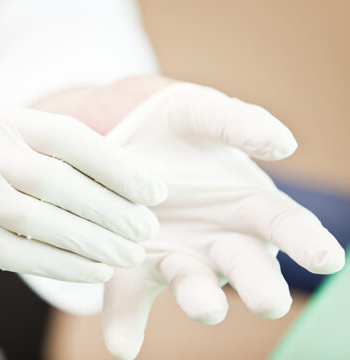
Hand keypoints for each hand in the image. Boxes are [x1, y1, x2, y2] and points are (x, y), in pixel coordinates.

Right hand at [0, 95, 166, 282]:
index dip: (117, 163)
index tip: (154, 189)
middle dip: (111, 207)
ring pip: (39, 217)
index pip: (66, 134)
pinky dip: (59, 263)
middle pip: (58, 178)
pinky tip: (90, 273)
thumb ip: (26, 145)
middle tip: (147, 229)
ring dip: (92, 240)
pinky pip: (14, 250)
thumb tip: (103, 166)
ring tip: (129, 255)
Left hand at [101, 80, 344, 358]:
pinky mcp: (132, 266)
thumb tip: (283, 144)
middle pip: (246, 267)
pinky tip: (122, 345)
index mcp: (247, 207)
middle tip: (267, 301)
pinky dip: (125, 323)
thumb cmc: (178, 129)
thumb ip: (240, 123)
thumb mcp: (206, 114)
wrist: (125, 137)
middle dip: (259, 285)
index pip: (287, 226)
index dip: (308, 241)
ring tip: (205, 307)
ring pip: (191, 283)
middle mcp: (218, 241)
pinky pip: (129, 297)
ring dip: (200, 298)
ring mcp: (175, 256)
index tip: (328, 259)